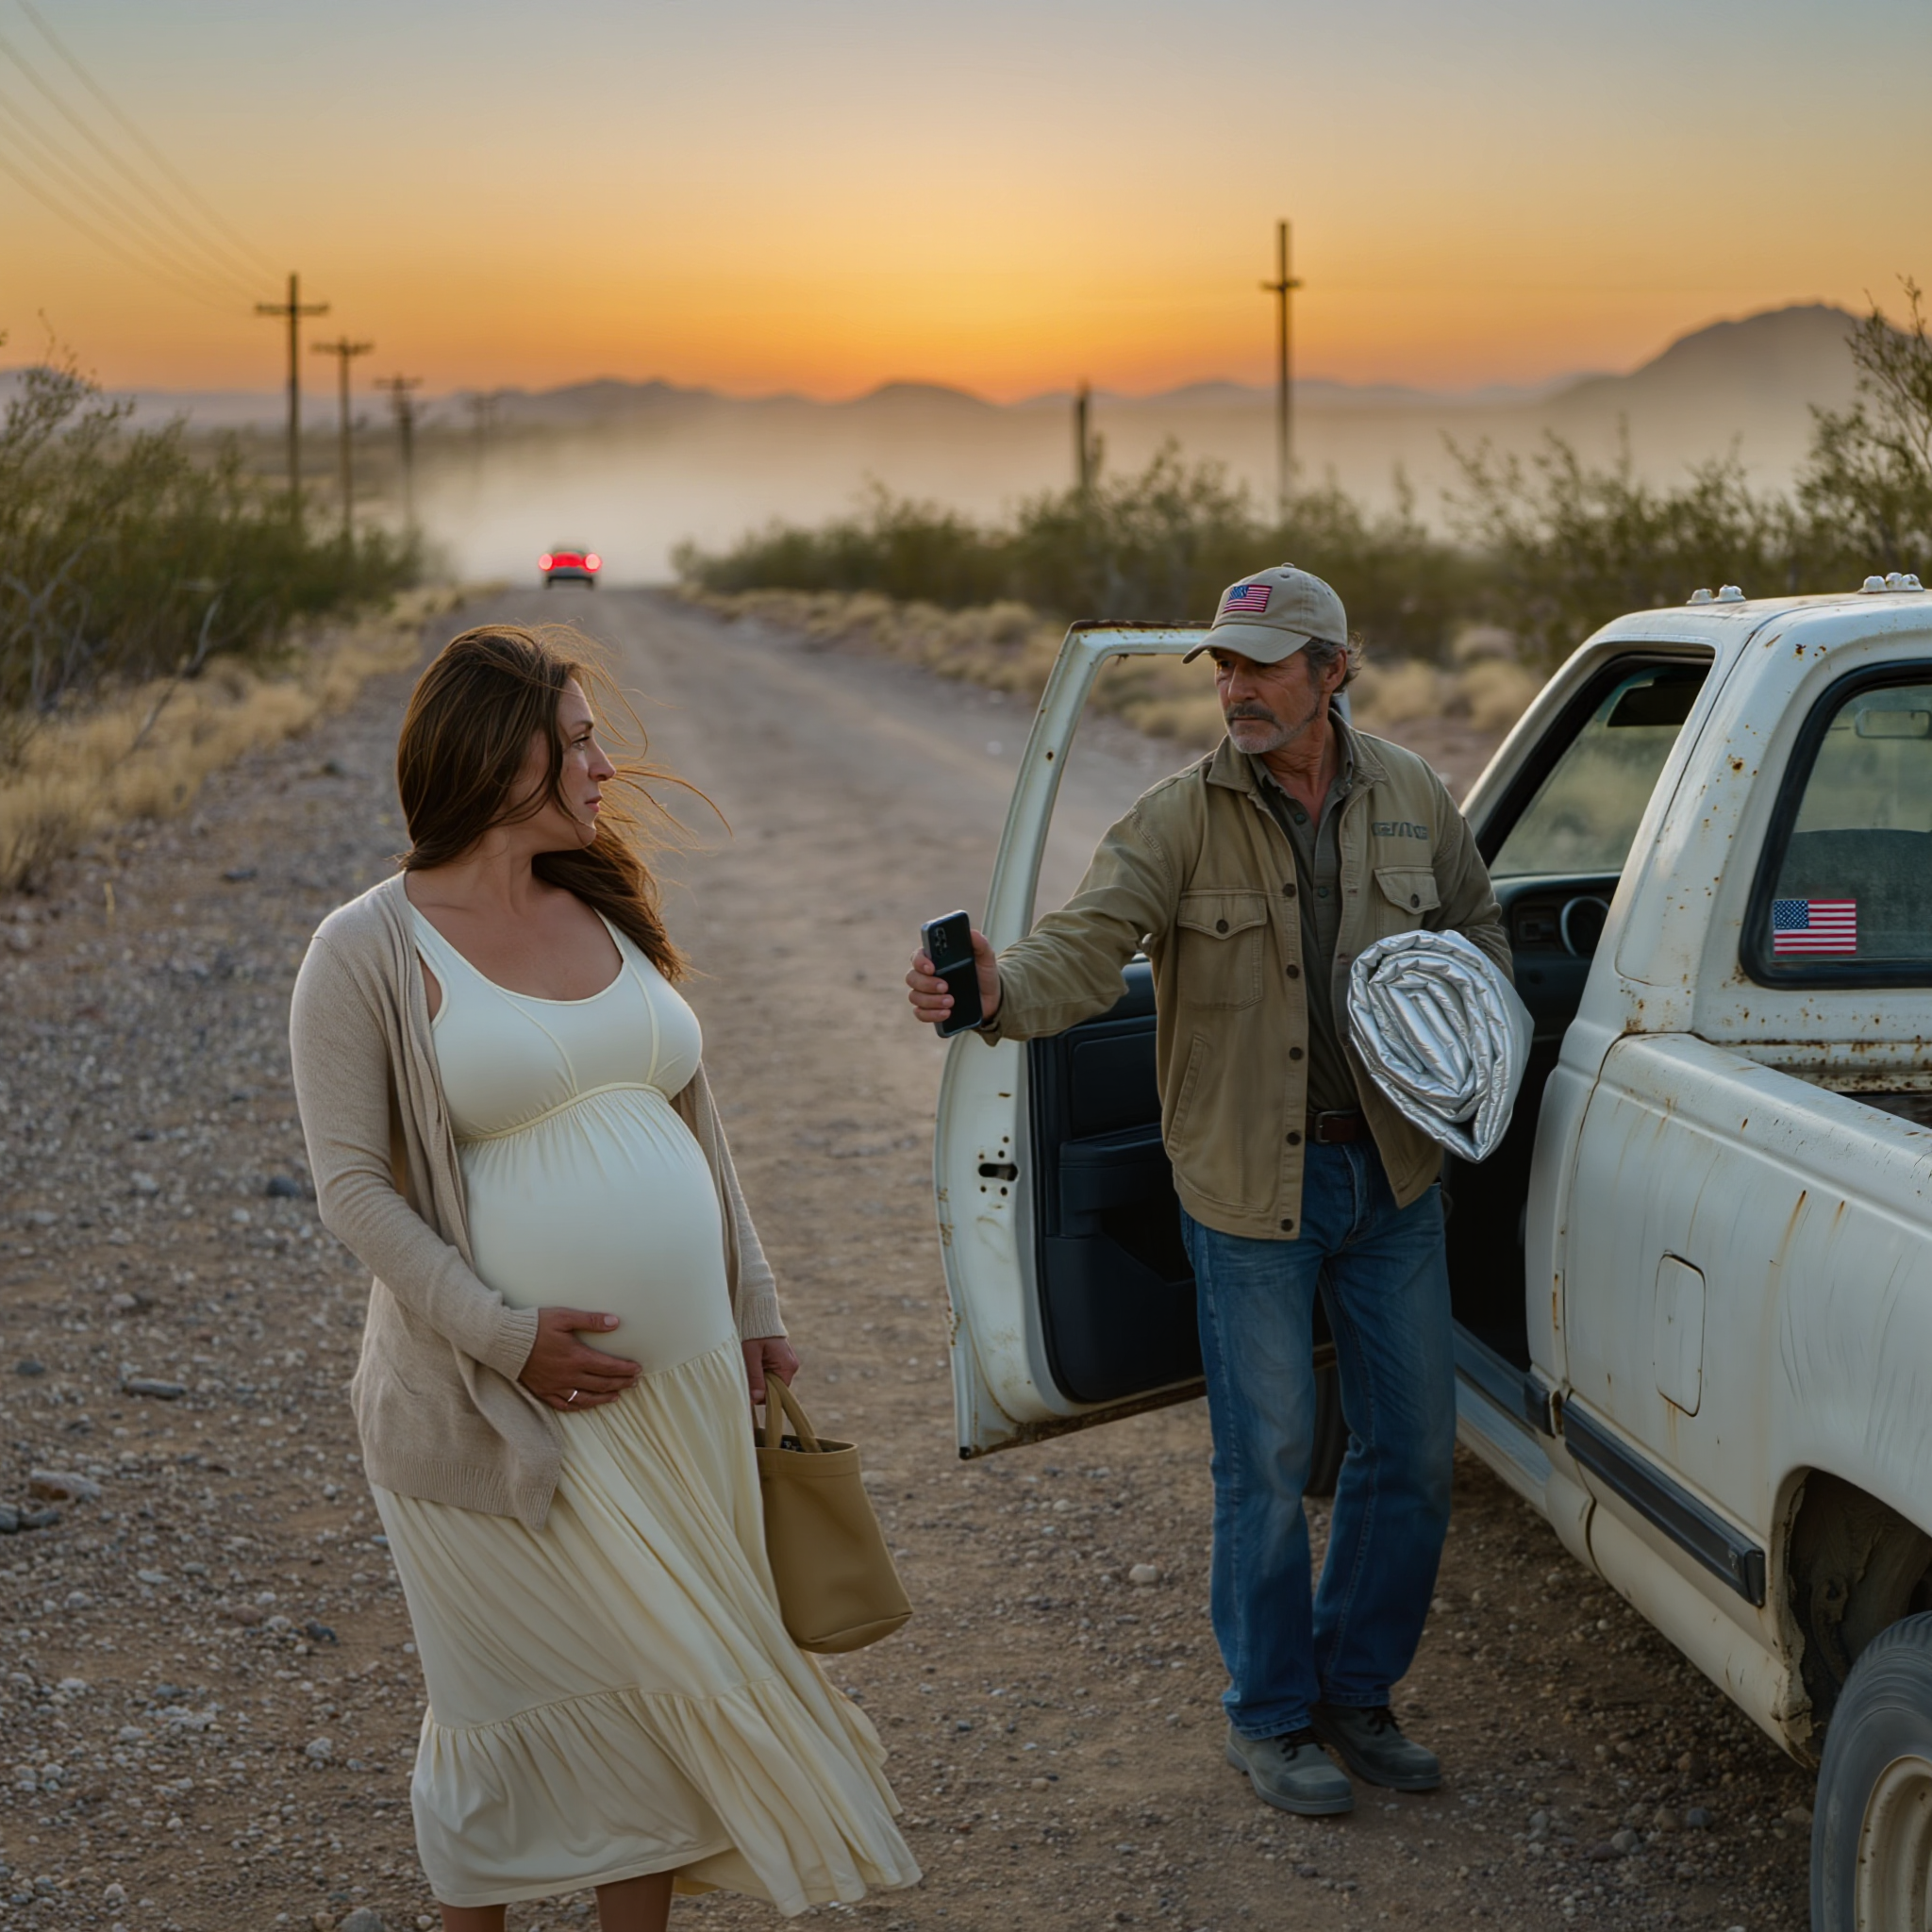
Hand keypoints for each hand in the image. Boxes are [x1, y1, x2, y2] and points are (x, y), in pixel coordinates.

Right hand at [519, 1308, 640, 1411]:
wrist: (504, 1341)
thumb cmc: (535, 1326)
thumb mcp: (564, 1317)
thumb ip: (591, 1321)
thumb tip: (615, 1322)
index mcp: (577, 1357)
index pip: (608, 1367)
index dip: (625, 1369)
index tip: (638, 1369)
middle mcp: (569, 1375)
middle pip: (601, 1383)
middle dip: (621, 1383)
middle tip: (635, 1382)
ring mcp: (556, 1386)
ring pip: (586, 1397)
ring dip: (605, 1397)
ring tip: (618, 1396)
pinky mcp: (543, 1392)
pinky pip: (565, 1404)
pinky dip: (580, 1406)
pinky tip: (588, 1405)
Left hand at [743, 1334, 800, 1409]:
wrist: (757, 1313)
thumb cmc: (754, 1332)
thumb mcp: (751, 1355)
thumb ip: (754, 1377)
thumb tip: (755, 1399)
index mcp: (788, 1366)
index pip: (778, 1392)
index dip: (763, 1395)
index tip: (749, 1390)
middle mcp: (791, 1366)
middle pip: (774, 1387)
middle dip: (759, 1385)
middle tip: (746, 1374)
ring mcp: (786, 1362)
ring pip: (770, 1380)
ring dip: (759, 1377)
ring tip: (749, 1365)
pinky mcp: (780, 1359)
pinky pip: (770, 1372)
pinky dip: (760, 1371)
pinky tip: (753, 1363)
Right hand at [906, 927, 1000, 1027]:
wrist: (992, 998)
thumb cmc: (983, 974)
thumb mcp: (986, 957)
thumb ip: (980, 944)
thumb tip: (971, 933)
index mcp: (935, 959)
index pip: (917, 956)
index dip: (920, 962)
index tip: (932, 967)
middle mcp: (926, 975)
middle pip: (912, 978)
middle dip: (926, 983)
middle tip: (945, 987)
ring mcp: (927, 994)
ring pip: (914, 996)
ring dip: (931, 1000)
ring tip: (951, 1002)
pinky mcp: (931, 1010)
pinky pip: (920, 1013)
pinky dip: (931, 1015)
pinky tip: (946, 1013)